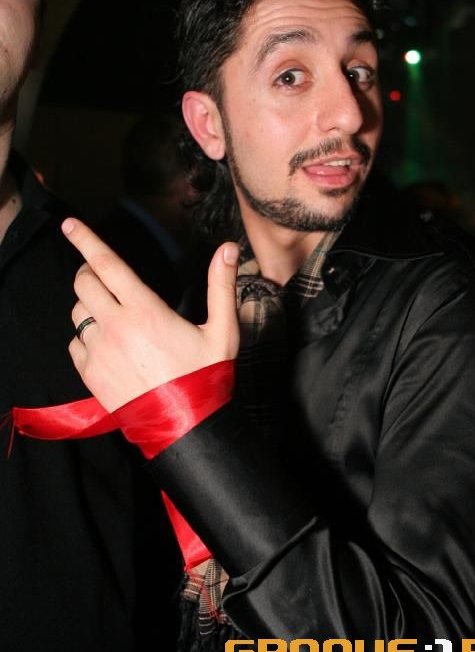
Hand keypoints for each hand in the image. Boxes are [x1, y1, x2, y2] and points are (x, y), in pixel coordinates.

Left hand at [62, 218, 239, 411]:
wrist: (187, 427)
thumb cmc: (206, 376)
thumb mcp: (222, 329)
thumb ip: (221, 285)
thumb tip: (228, 248)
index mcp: (145, 310)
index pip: (106, 264)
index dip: (85, 239)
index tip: (69, 224)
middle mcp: (115, 326)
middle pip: (83, 284)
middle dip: (89, 273)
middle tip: (105, 278)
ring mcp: (99, 351)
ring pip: (77, 313)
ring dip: (89, 306)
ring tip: (113, 316)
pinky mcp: (90, 374)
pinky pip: (75, 345)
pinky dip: (86, 339)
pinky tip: (109, 347)